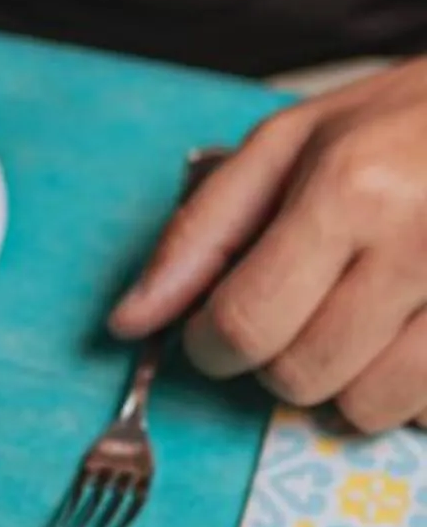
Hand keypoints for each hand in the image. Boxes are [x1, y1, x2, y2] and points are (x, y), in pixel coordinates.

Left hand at [111, 59, 426, 429]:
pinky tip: (416, 331)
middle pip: (300, 376)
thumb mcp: (296, 142)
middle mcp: (416, 244)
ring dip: (352, 380)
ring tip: (373, 316)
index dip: (214, 343)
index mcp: (351, 189)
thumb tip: (129, 321)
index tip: (223, 327)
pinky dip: (412, 388)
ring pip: (369, 407)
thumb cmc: (411, 118)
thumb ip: (203, 232)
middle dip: (284, 357)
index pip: (242, 326)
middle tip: (312, 304)